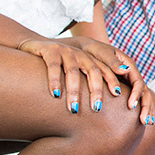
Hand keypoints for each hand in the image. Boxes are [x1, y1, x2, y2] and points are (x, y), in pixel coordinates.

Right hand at [17, 36, 154, 125]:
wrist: (35, 45)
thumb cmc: (59, 64)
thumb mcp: (76, 70)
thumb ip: (89, 82)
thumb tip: (106, 102)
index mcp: (89, 60)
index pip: (105, 71)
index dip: (112, 82)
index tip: (119, 96)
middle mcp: (81, 55)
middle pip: (93, 71)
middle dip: (96, 91)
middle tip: (97, 109)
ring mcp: (66, 52)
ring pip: (73, 71)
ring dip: (74, 91)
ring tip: (74, 109)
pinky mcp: (50, 51)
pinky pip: (53, 66)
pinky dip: (55, 80)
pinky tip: (55, 94)